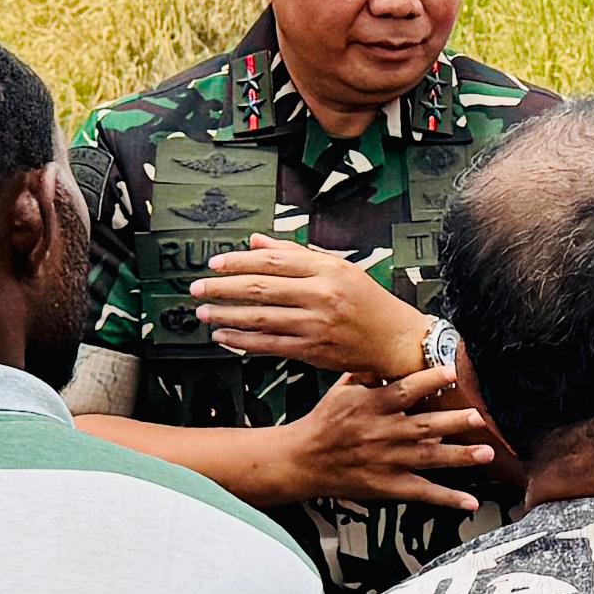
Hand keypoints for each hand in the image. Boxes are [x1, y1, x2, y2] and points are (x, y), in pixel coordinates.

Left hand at [192, 239, 431, 378]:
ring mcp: (316, 325)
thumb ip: (295, 254)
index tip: (214, 263)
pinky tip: (224, 336)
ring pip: (261, 318)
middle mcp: (321, 295)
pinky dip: (243, 341)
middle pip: (261, 288)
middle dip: (223, 288)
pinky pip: (269, 345)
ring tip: (204, 313)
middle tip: (197, 288)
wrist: (395, 340)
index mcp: (326, 269)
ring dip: (227, 316)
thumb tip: (255, 242)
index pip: (273, 262)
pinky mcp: (313, 351)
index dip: (238, 262)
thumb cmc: (367, 301)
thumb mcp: (338, 267)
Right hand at [282, 366, 501, 511]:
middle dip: (453, 421)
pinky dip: (447, 498)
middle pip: (423, 426)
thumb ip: (369, 373)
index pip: (404, 391)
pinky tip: (470, 501)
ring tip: (486, 453)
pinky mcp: (388, 486)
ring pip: (429, 458)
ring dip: (460, 456)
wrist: (302, 461)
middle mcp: (381, 434)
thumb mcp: (342, 390)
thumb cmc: (325, 422)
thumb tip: (391, 353)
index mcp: (370, 406)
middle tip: (478, 417)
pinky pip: (422, 493)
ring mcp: (387, 462)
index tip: (451, 371)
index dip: (429, 381)